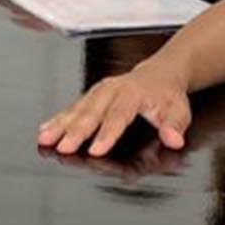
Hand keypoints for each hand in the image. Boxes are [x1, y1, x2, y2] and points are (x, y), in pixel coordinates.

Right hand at [38, 61, 194, 156]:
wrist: (159, 73)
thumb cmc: (167, 97)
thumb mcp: (179, 111)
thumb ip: (175, 126)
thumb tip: (173, 139)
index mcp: (134, 94)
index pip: (119, 115)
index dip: (107, 134)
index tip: (96, 150)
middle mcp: (112, 90)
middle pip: (92, 112)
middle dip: (76, 131)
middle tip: (63, 147)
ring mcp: (98, 91)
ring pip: (77, 109)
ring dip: (60, 125)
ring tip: (45, 140)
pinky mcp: (90, 95)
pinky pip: (72, 107)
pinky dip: (57, 119)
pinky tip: (44, 130)